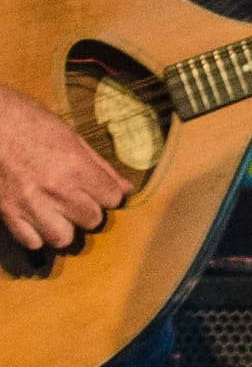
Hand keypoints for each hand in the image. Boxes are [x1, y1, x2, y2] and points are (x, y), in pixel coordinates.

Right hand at [0, 83, 121, 253]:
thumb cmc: (32, 124)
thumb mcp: (73, 138)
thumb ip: (101, 167)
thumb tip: (125, 189)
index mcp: (76, 167)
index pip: (112, 199)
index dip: (110, 195)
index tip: (102, 190)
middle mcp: (56, 190)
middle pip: (91, 220)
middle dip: (90, 211)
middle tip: (79, 200)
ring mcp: (29, 204)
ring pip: (63, 238)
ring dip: (66, 228)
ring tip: (60, 214)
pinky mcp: (7, 213)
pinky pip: (31, 242)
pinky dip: (37, 236)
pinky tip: (38, 221)